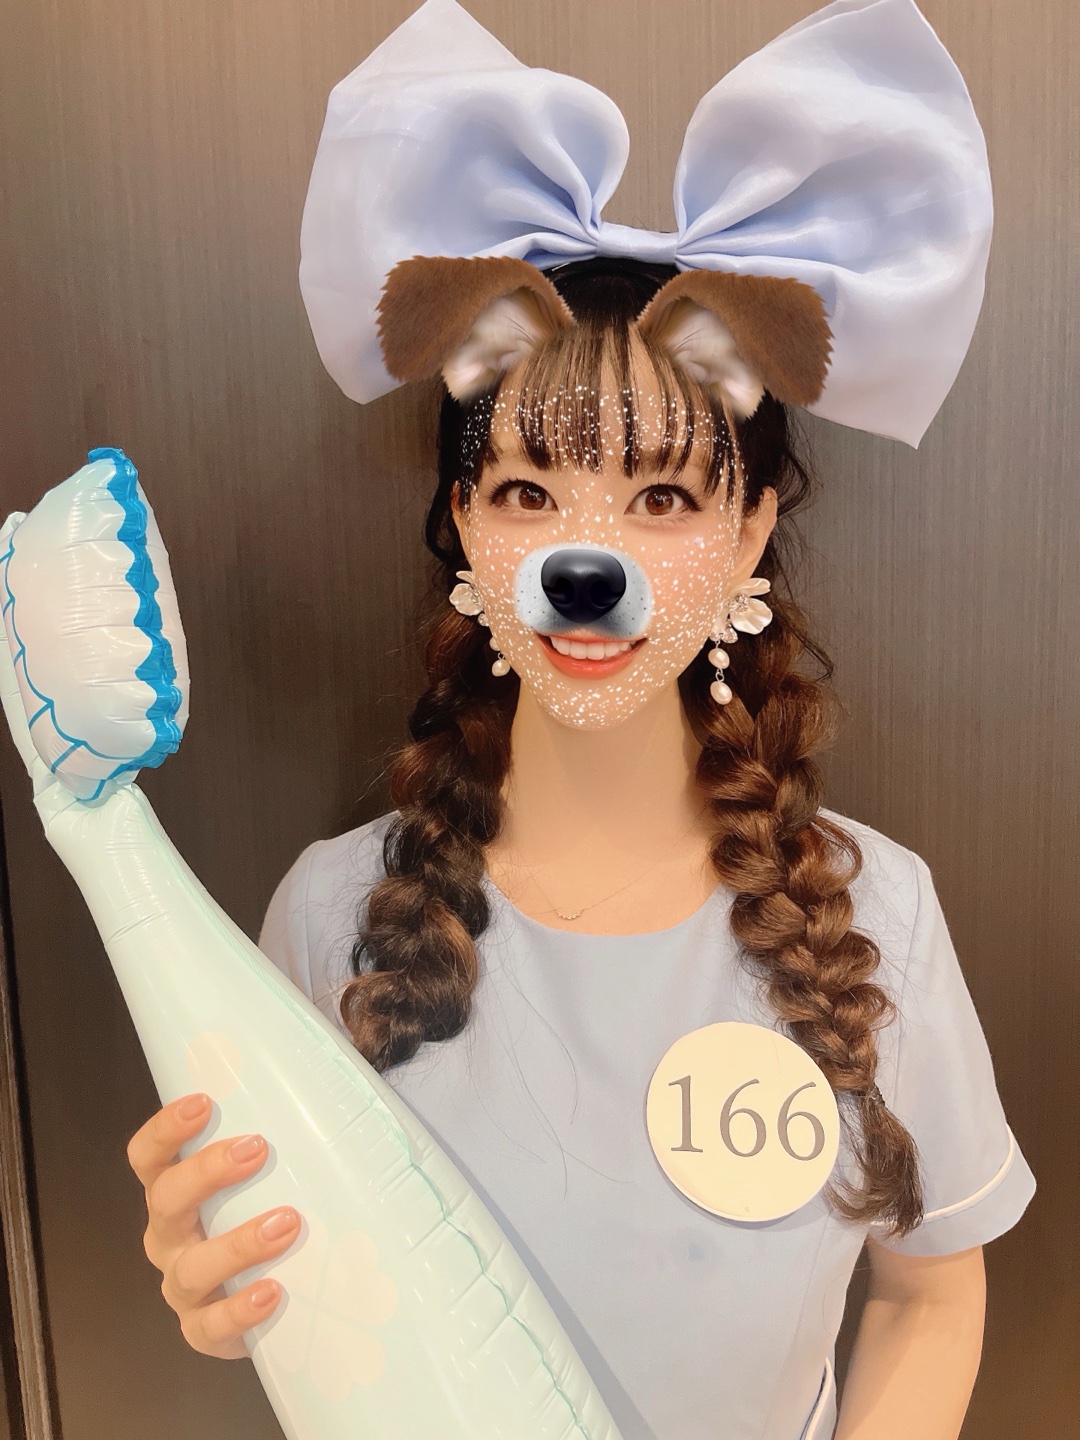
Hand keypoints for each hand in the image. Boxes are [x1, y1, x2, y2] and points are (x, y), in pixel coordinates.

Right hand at [127, 1093, 301, 1358]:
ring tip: (286, 1223)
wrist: (277, 1297)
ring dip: (236, 1243)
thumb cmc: (272, 1211)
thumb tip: (328, 1086)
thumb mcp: (269, 1175)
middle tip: (257, 1148)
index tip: (201, 1103)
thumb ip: (283, 1137)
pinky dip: (238, 1310)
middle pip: (165, 1201)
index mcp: (175, 1192)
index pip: (148, 1157)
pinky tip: (273, 1291)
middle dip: (206, 1172)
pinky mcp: (203, 1332)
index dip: (165, 1129)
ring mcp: (182, 1288)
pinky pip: (209, 1327)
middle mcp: (169, 1237)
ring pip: (190, 1268)